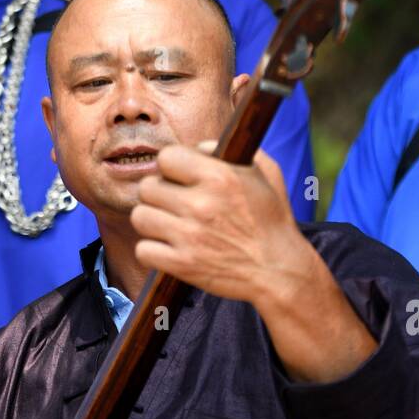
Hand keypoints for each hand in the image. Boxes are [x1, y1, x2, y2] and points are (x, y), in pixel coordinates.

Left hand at [131, 142, 304, 309]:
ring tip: (168, 226)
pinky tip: (167, 249)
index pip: (166, 157)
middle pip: (147, 187)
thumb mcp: (264, 171)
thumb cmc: (272, 220)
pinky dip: (152, 251)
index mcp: (220, 176)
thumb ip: (228, 151)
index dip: (171, 167)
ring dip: (152, 221)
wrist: (279, 270)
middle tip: (172, 204)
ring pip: (140, 217)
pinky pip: (142, 250)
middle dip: (158, 194)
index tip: (179, 178)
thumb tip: (194, 148)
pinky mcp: (182, 265)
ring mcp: (189, 236)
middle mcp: (200, 204)